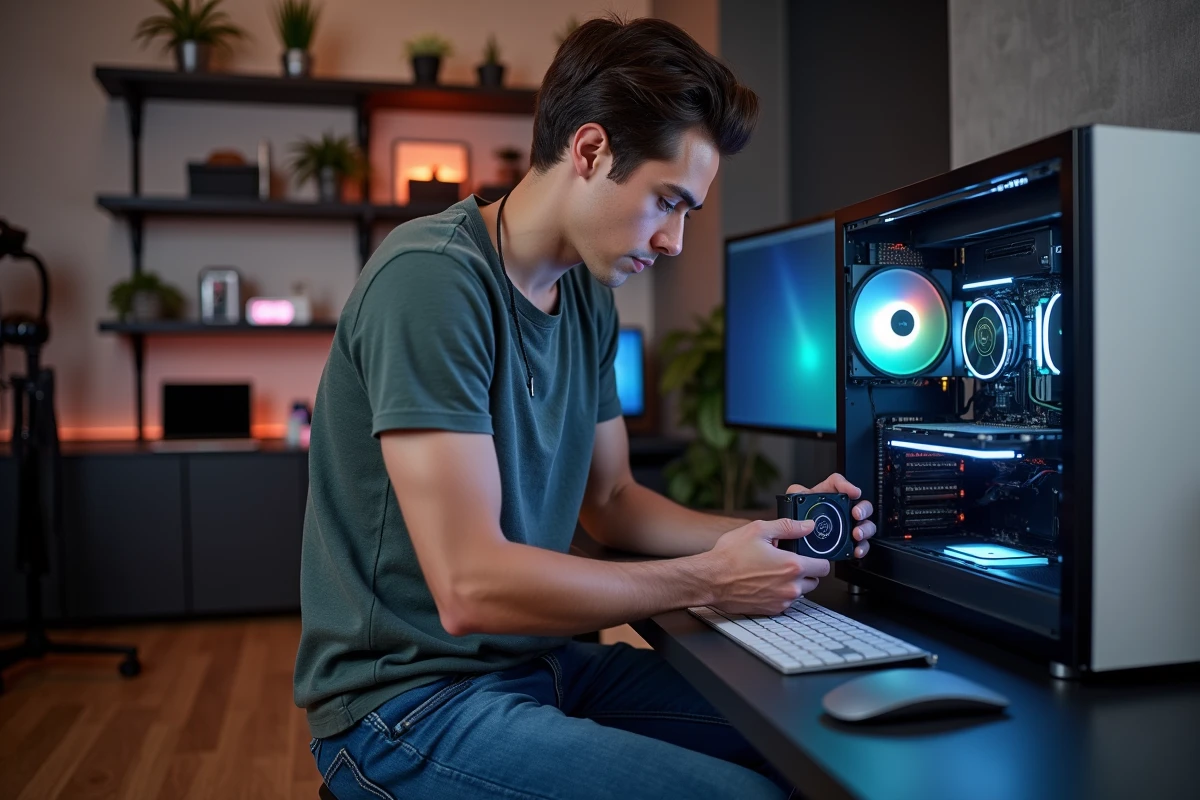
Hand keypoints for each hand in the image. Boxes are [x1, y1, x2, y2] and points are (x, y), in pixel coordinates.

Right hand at [707, 518, 831, 615]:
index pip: (824, 566)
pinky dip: (779, 593)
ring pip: (800, 592)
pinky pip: (785, 601)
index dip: (817, 558)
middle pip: (814, 581)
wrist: (710, 580)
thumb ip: (788, 527)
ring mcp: (782, 601)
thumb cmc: (730, 557)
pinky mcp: (772, 610)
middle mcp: (791, 587)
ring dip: (792, 583)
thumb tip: (808, 526)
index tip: (808, 554)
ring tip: (771, 571)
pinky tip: (764, 582)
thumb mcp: (758, 530)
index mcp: (792, 566)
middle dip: (804, 570)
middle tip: (785, 560)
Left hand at [786, 473, 875, 558]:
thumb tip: (798, 493)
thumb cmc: (798, 519)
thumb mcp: (795, 502)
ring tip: (856, 534)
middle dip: (863, 509)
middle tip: (856, 514)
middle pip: (861, 505)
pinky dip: (862, 548)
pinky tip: (856, 550)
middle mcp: (842, 510)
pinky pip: (861, 546)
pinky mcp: (849, 543)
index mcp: (829, 496)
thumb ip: (796, 493)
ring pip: (866, 525)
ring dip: (865, 529)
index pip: (840, 485)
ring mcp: (848, 527)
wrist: (798, 542)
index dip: (847, 486)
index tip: (853, 492)